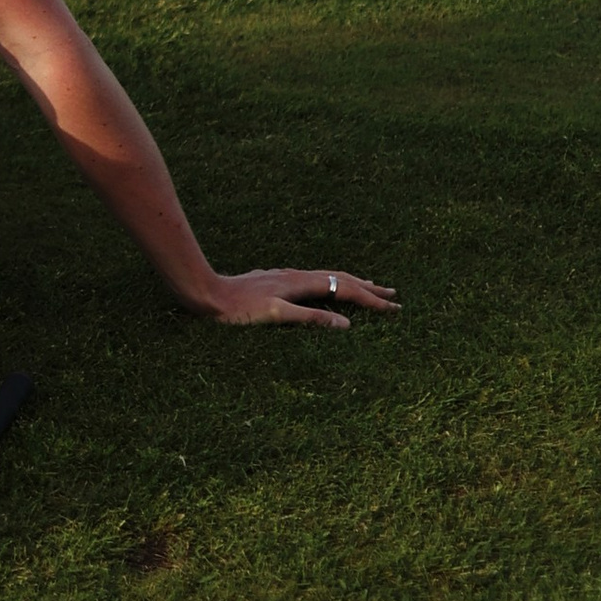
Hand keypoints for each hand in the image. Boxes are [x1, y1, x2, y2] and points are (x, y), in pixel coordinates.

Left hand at [195, 267, 399, 330]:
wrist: (206, 293)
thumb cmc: (238, 309)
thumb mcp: (276, 316)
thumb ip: (311, 319)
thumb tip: (347, 324)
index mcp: (300, 283)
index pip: (344, 290)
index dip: (371, 300)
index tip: (394, 308)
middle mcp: (296, 275)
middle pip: (339, 279)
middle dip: (368, 288)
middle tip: (393, 295)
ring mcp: (286, 276)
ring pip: (326, 277)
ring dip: (350, 283)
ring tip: (368, 287)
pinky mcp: (276, 281)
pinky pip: (313, 281)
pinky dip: (330, 285)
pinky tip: (326, 289)